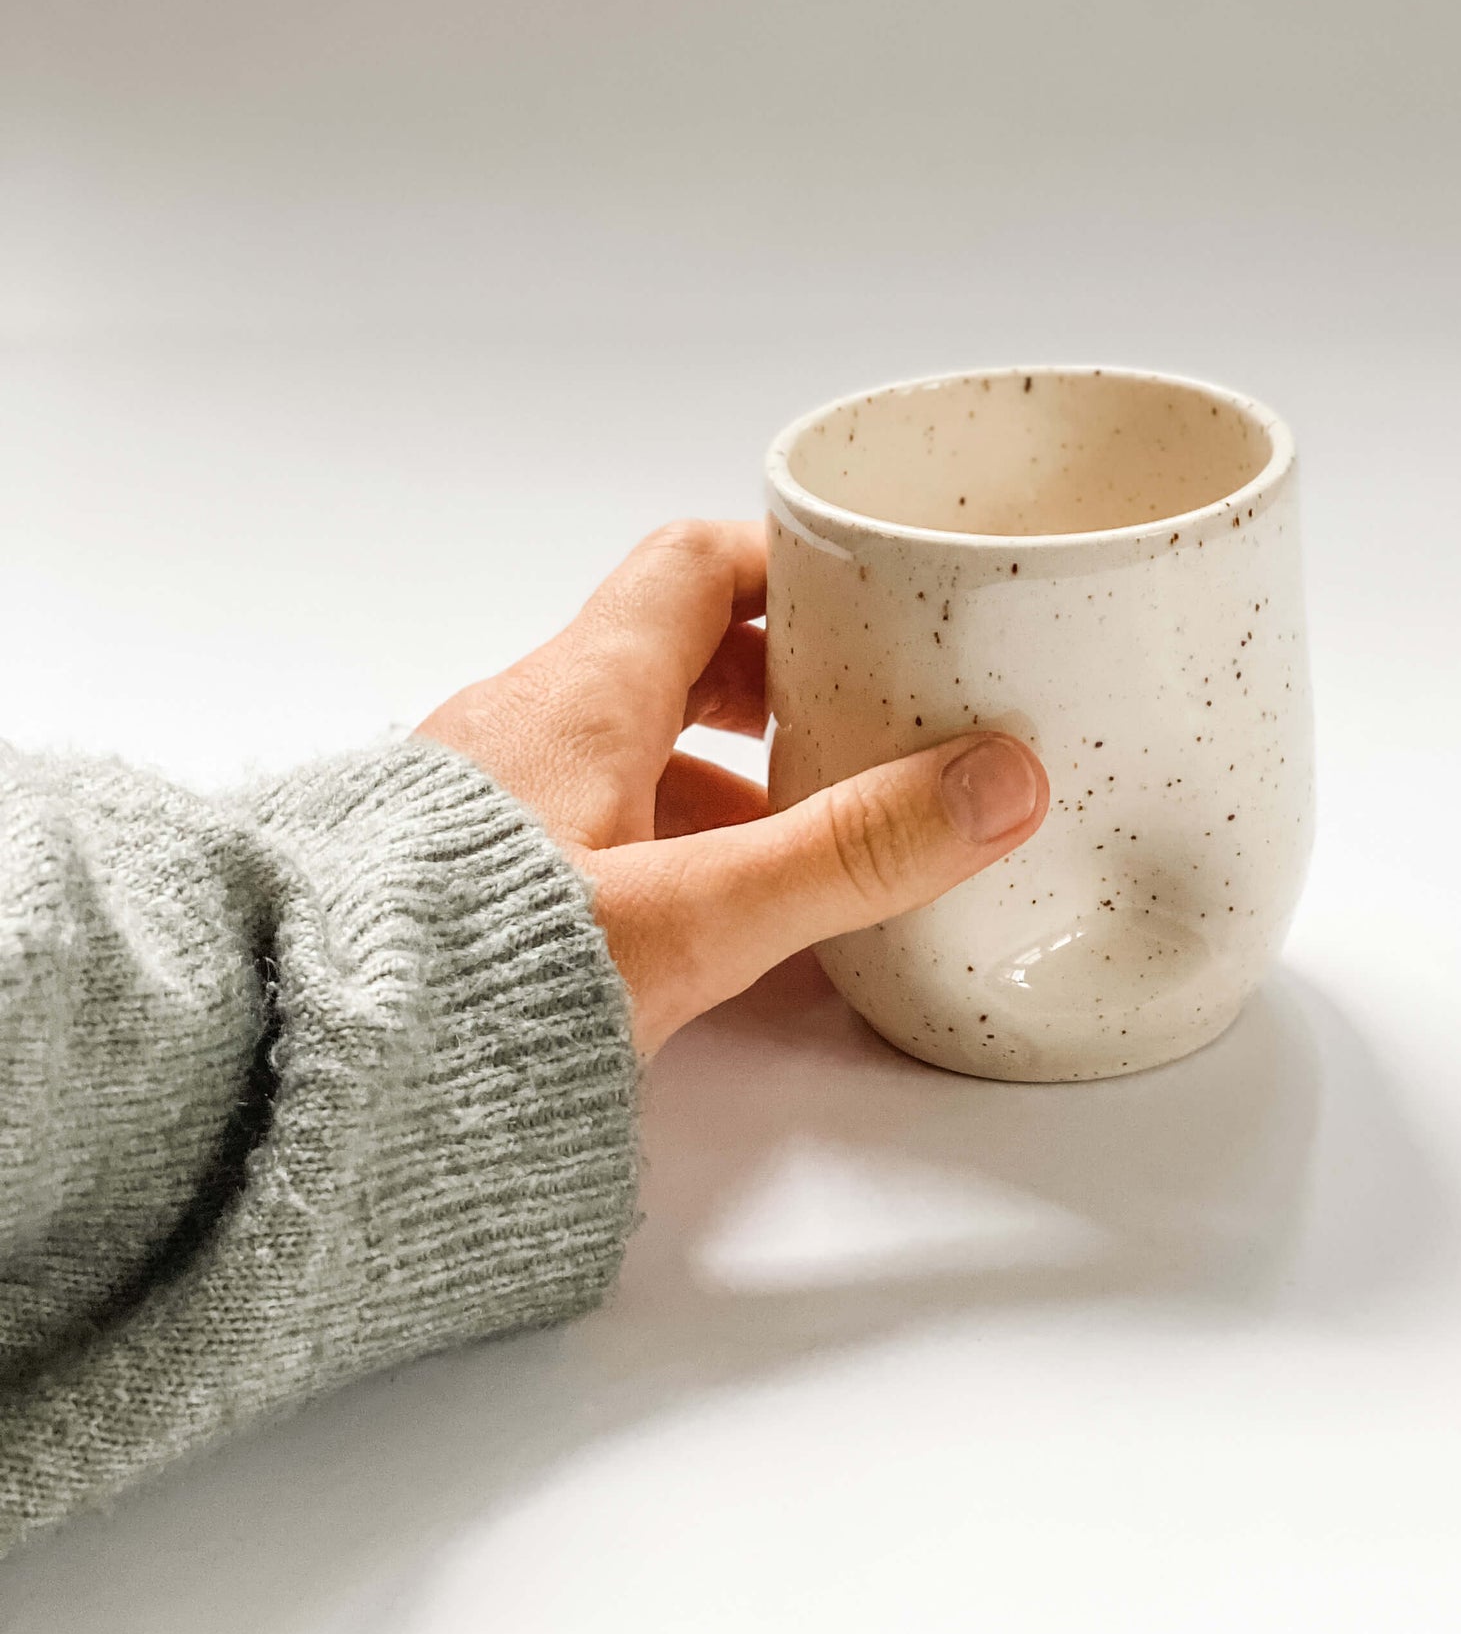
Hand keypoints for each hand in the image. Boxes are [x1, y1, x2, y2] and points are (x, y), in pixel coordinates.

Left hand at [416, 519, 1049, 1052]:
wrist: (288, 1068)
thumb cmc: (474, 974)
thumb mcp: (695, 920)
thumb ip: (851, 855)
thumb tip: (998, 782)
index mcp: (582, 694)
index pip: (695, 566)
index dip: (788, 567)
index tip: (870, 600)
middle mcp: (520, 726)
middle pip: (668, 659)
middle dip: (777, 689)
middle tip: (863, 731)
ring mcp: (477, 804)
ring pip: (621, 755)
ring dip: (718, 784)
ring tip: (805, 851)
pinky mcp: (449, 883)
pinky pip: (576, 831)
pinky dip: (657, 854)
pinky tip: (699, 938)